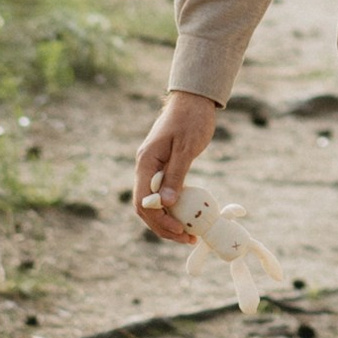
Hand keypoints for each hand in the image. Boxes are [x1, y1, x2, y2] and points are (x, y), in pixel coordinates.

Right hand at [134, 90, 220, 243]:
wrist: (193, 100)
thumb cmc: (191, 120)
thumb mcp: (186, 148)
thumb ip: (176, 175)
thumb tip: (167, 204)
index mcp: (146, 163)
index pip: (143, 202)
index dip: (160, 221)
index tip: (180, 232)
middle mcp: (144, 167)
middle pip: (145, 207)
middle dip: (163, 226)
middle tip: (187, 238)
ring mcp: (152, 167)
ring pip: (152, 202)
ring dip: (167, 220)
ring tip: (188, 233)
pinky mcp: (161, 167)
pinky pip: (161, 193)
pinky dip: (171, 207)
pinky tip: (186, 216)